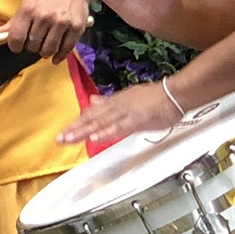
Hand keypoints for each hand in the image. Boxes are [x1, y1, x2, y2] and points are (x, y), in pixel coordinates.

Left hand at [8, 0, 91, 58]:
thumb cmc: (47, 0)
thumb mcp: (27, 6)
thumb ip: (13, 23)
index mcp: (28, 10)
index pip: (16, 38)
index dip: (15, 47)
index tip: (18, 47)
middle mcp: (44, 16)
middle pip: (32, 46)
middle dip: (32, 48)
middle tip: (35, 43)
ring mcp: (61, 22)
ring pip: (48, 50)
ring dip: (45, 52)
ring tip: (46, 46)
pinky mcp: (76, 28)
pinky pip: (65, 50)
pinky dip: (59, 56)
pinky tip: (56, 54)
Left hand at [59, 80, 181, 146]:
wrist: (175, 94)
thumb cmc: (156, 98)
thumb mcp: (129, 96)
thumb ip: (110, 102)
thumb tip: (93, 101)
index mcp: (116, 101)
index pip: (93, 113)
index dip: (78, 123)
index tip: (65, 132)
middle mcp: (117, 106)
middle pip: (93, 118)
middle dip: (75, 129)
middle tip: (59, 139)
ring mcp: (126, 112)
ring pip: (101, 123)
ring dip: (84, 131)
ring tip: (69, 139)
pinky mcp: (137, 119)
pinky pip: (119, 127)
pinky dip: (106, 132)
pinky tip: (94, 138)